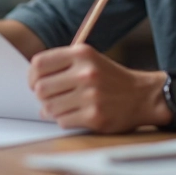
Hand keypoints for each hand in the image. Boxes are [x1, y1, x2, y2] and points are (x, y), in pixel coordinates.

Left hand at [27, 44, 166, 132]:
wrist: (143, 96)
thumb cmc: (111, 78)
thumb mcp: (90, 59)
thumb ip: (62, 64)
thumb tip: (32, 81)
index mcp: (82, 54)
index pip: (39, 64)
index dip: (32, 76)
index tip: (35, 83)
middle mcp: (86, 73)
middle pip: (40, 88)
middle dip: (41, 96)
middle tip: (49, 98)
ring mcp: (90, 95)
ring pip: (49, 107)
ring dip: (51, 110)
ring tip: (62, 107)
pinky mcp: (94, 116)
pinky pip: (62, 121)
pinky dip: (64, 120)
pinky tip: (74, 115)